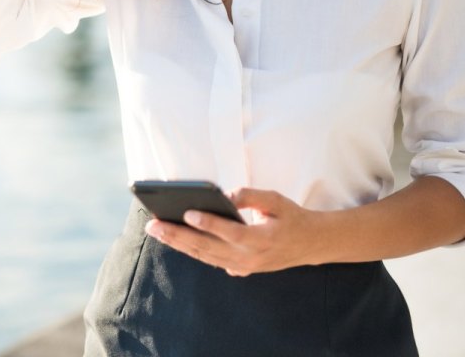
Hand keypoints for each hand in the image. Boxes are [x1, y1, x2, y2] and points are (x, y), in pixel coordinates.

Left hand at [143, 187, 323, 276]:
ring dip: (179, 244)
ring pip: (205, 256)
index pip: (232, 232)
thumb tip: (228, 195)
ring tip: (156, 231)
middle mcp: (251, 258)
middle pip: (209, 248)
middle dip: (178, 235)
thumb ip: (253, 196)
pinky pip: (210, 260)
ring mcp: (245, 267)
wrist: (310, 245)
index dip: (210, 223)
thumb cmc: (292, 217)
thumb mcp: (277, 200)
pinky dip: (191, 250)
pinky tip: (173, 240)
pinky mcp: (240, 270)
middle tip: (154, 224)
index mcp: (263, 239)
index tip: (189, 213)